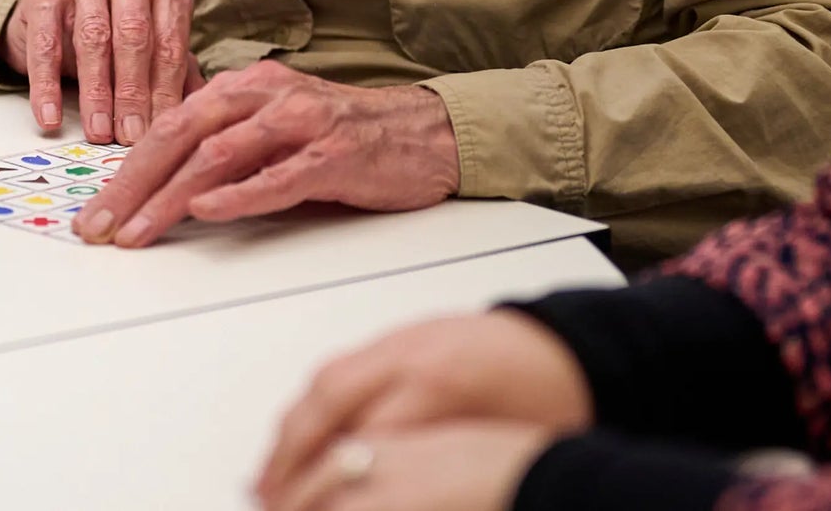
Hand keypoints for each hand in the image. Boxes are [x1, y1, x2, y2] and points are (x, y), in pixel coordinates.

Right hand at [0, 0, 203, 144]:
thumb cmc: (116, 25)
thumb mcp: (153, 40)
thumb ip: (177, 71)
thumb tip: (199, 113)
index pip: (169, 41)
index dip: (165, 91)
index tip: (160, 131)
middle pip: (134, 36)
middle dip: (133, 94)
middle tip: (131, 136)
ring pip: (93, 38)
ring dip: (96, 92)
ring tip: (98, 132)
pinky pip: (46, 41)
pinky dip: (47, 84)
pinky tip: (50, 116)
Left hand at [73, 60, 459, 246]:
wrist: (423, 132)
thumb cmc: (343, 135)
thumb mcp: (274, 127)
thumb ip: (225, 141)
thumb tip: (162, 177)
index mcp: (246, 87)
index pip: (170, 123)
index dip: (125, 166)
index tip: (94, 209)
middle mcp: (267, 95)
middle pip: (183, 133)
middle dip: (132, 183)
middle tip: (97, 225)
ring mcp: (301, 123)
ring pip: (220, 154)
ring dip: (171, 196)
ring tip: (137, 230)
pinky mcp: (334, 155)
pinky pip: (279, 176)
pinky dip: (239, 193)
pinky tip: (206, 209)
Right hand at [256, 312, 592, 502]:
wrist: (565, 347)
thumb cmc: (548, 403)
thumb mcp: (503, 447)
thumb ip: (441, 466)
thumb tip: (377, 491)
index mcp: (440, 382)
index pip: (364, 434)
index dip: (328, 481)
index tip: (300, 509)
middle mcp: (410, 353)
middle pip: (330, 398)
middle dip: (289, 453)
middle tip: (265, 497)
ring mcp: (402, 339)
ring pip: (327, 378)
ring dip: (292, 427)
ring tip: (268, 474)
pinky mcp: (401, 337)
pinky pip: (342, 366)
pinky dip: (313, 403)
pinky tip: (300, 434)